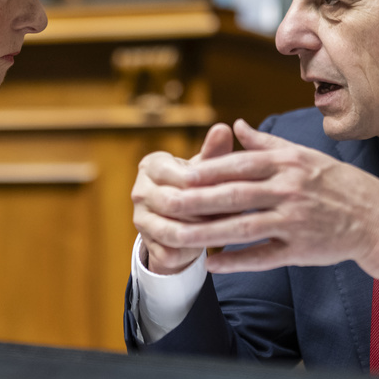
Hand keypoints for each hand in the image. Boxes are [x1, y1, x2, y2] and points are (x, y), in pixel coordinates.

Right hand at [132, 123, 234, 273]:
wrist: (184, 218)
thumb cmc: (200, 185)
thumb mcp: (208, 168)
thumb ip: (215, 151)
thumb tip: (224, 127)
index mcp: (151, 165)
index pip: (182, 177)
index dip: (211, 186)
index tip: (239, 190)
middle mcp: (139, 191)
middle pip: (174, 203)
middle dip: (206, 210)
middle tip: (237, 213)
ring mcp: (140, 219)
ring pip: (172, 230)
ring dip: (201, 232)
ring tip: (228, 230)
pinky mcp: (147, 244)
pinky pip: (170, 251)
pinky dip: (193, 251)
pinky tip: (215, 247)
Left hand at [140, 119, 378, 276]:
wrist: (377, 219)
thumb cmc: (338, 184)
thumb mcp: (305, 155)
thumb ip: (266, 144)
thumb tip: (235, 127)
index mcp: (288, 164)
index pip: (238, 165)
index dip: (205, 171)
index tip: (176, 175)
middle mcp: (290, 190)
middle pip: (234, 195)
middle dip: (195, 201)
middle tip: (164, 205)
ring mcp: (294, 222)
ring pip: (242, 228)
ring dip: (206, 233)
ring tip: (176, 237)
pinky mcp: (300, 250)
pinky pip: (262, 257)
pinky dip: (235, 261)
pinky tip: (210, 264)